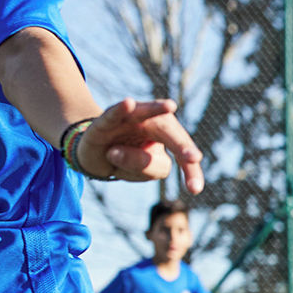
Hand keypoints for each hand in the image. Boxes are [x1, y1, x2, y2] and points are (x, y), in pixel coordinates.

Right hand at [79, 98, 205, 192]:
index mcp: (167, 136)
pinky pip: (113, 115)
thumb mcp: (142, 172)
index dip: (190, 170)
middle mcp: (151, 122)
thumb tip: (120, 154)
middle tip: (193, 158)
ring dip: (156, 109)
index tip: (195, 189)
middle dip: (181, 145)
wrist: (97, 153)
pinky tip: (128, 103)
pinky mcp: (105, 121)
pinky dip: (120, 109)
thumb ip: (145, 166)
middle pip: (169, 131)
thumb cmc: (127, 160)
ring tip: (171, 106)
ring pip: (144, 114)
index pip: (182, 153)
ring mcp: (128, 120)